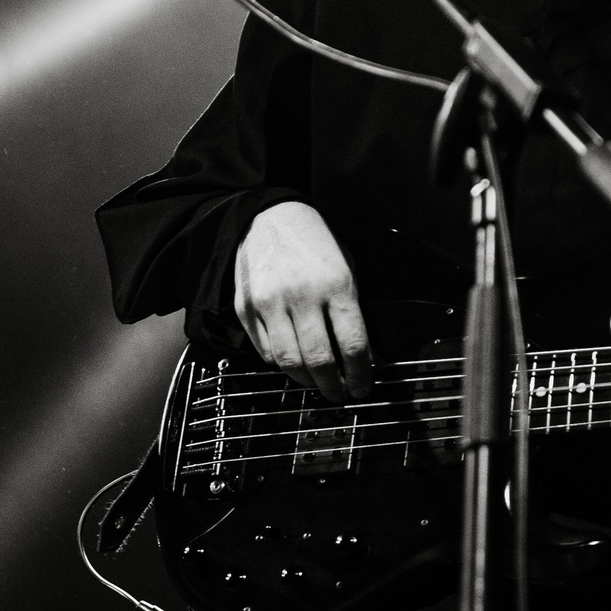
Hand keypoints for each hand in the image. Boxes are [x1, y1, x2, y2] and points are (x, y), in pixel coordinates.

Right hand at [233, 201, 373, 399]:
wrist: (267, 216)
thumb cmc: (313, 242)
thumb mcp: (346, 267)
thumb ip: (352, 310)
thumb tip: (364, 354)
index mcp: (336, 284)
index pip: (353, 344)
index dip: (360, 374)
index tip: (362, 387)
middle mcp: (302, 296)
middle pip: (319, 360)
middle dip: (334, 386)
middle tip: (340, 394)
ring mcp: (270, 303)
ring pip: (289, 362)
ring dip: (306, 382)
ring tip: (317, 385)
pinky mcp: (246, 309)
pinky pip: (265, 351)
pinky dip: (281, 365)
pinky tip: (293, 363)